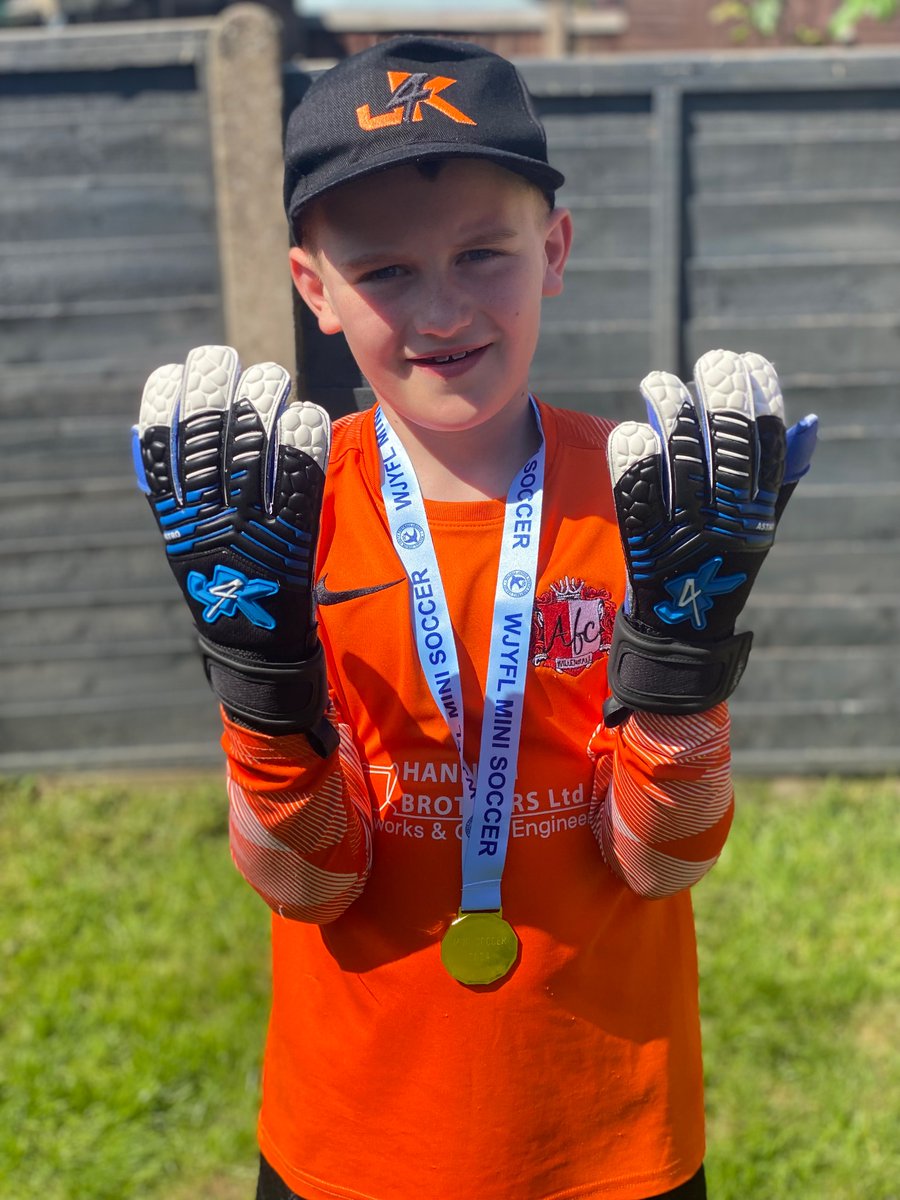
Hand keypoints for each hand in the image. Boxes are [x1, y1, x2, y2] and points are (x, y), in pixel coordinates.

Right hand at [132, 344, 335, 751]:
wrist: (255, 646)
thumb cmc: (219, 582)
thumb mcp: (184, 535)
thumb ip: (178, 484)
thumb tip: (178, 420)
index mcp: (173, 511)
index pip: (163, 437)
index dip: (175, 395)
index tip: (187, 369)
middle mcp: (207, 511)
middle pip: (211, 426)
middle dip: (223, 382)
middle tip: (237, 365)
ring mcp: (250, 520)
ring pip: (255, 438)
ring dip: (266, 398)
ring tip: (274, 383)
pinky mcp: (294, 533)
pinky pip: (301, 473)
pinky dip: (305, 437)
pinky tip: (307, 414)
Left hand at [604, 348, 816, 721]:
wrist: (681, 637)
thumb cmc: (720, 571)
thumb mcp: (757, 526)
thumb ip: (779, 476)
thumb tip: (807, 421)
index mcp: (758, 515)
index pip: (766, 446)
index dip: (762, 398)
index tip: (752, 362)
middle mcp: (726, 523)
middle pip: (726, 446)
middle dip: (721, 395)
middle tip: (712, 361)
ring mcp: (685, 535)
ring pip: (680, 460)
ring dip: (671, 413)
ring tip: (659, 381)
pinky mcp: (643, 547)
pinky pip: (635, 494)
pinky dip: (633, 458)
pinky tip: (632, 428)